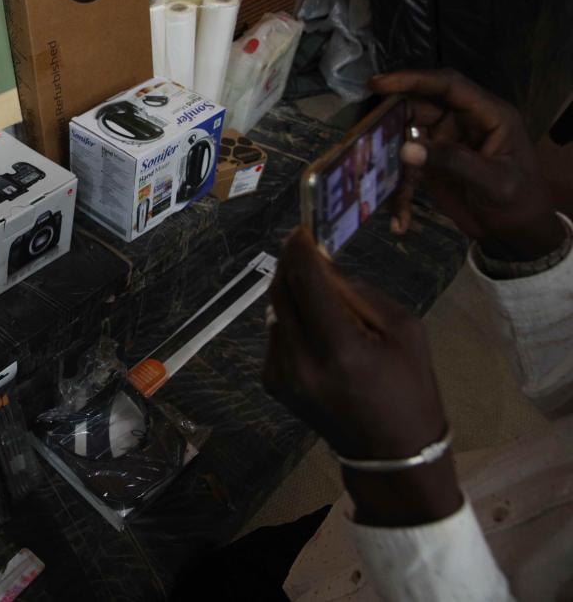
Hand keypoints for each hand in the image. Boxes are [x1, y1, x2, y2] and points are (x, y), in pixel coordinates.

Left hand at [264, 227, 461, 525]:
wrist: (390, 453)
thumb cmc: (409, 386)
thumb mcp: (403, 330)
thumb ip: (358, 292)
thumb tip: (320, 261)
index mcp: (341, 350)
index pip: (307, 283)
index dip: (300, 250)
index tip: (301, 229)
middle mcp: (301, 362)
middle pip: (281, 294)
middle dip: (290, 265)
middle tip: (302, 245)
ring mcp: (281, 375)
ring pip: (276, 312)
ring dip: (292, 292)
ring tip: (320, 293)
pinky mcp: (272, 382)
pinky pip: (275, 334)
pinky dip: (291, 320)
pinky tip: (316, 329)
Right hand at [370, 69, 562, 261]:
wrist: (518, 236)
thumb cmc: (519, 202)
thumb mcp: (493, 182)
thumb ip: (452, 161)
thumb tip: (405, 149)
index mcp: (487, 115)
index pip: (447, 86)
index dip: (413, 79)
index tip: (377, 84)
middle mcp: (463, 123)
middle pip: (419, 108)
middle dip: (391, 121)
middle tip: (362, 135)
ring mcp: (446, 144)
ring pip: (406, 139)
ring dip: (390, 161)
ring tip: (373, 180)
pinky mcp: (433, 166)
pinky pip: (407, 171)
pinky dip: (400, 194)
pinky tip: (400, 221)